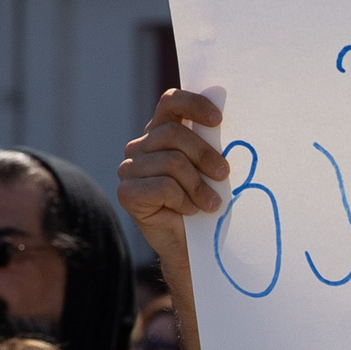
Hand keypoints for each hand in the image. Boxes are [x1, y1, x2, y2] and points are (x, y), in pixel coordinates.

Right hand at [116, 88, 231, 263]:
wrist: (192, 247)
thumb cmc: (205, 202)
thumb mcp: (211, 168)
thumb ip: (210, 143)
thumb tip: (224, 124)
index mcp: (161, 132)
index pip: (171, 102)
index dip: (194, 104)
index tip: (218, 120)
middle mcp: (140, 146)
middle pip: (174, 133)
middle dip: (205, 154)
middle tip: (224, 174)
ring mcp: (129, 168)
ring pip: (171, 162)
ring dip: (198, 185)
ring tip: (211, 203)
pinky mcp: (126, 193)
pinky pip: (162, 187)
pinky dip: (183, 200)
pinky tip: (189, 211)